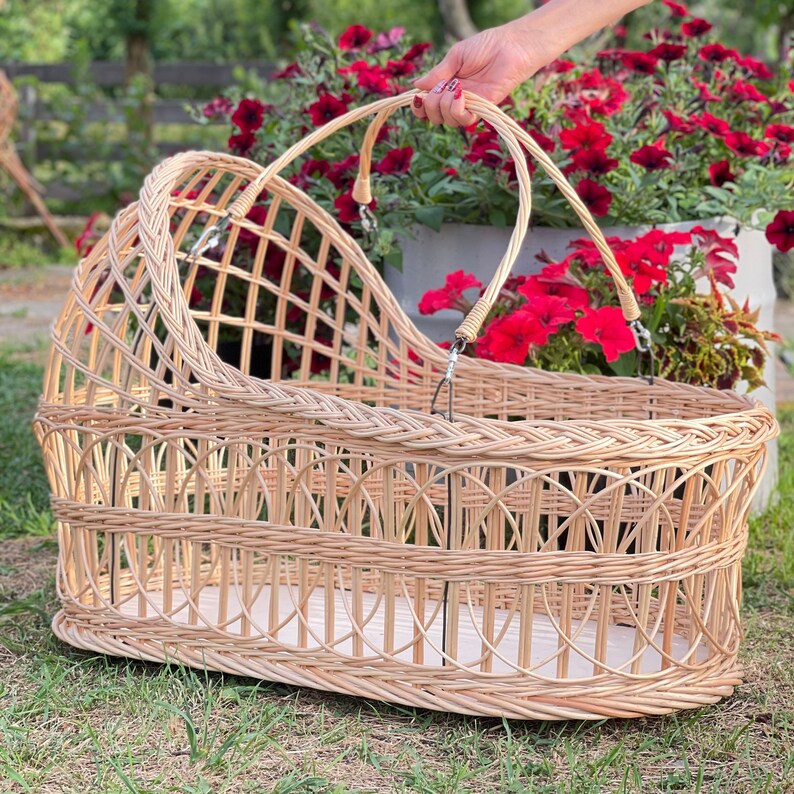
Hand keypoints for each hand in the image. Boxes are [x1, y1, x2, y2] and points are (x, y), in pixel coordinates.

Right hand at [411, 23, 546, 126]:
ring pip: (447, 121)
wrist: (510, 47)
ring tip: (455, 88)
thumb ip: (437, 74)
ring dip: (445, 105)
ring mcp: (469, 106)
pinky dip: (457, 110)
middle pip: (434, 116)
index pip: (427, 105)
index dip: (419, 107)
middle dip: (431, 104)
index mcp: (446, 85)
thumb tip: (416, 86)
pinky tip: (461, 95)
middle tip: (441, 87)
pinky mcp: (482, 110)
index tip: (417, 99)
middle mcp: (456, 99)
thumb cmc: (486, 46)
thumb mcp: (455, 56)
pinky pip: (464, 121)